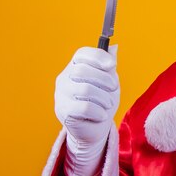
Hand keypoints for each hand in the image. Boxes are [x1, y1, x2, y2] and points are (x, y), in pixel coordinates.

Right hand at [54, 45, 119, 175]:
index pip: (82, 54)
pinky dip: (98, 111)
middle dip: (104, 79)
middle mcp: (64, 78)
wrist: (95, 128)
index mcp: (75, 66)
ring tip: (108, 104)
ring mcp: (61, 95)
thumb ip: (109, 65)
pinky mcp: (63, 111)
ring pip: (85, 89)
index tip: (112, 65)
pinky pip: (84, 107)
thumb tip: (114, 47)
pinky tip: (101, 115)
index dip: (98, 57)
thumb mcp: (109, 81)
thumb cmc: (102, 101)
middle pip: (83, 70)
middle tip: (114, 88)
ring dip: (104, 97)